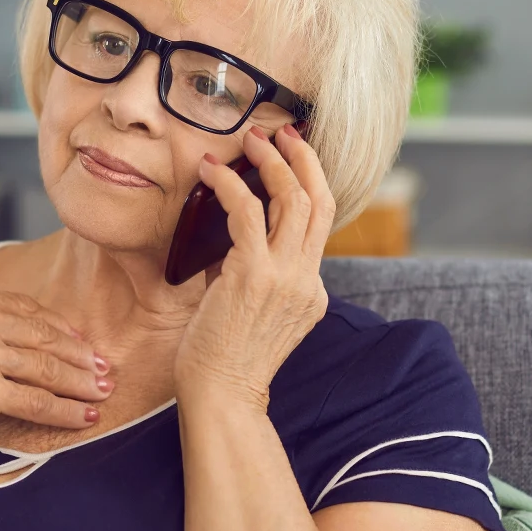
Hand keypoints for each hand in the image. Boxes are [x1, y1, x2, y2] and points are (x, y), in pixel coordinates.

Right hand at [0, 281, 114, 443]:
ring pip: (47, 368)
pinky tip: (81, 417)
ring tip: (102, 392)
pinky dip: (64, 411)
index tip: (81, 341)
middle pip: (45, 337)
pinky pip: (35, 401)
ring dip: (81, 382)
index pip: (27, 309)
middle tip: (106, 368)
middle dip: (81, 356)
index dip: (61, 328)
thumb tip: (6, 331)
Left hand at [173, 122, 334, 410]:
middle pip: (320, 201)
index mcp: (311, 291)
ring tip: (251, 140)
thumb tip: (218, 234)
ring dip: (272, 162)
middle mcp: (307, 280)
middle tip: (282, 133)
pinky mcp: (254, 275)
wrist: (221, 397)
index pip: (318, 226)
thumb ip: (243, 271)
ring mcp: (286, 277)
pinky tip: (211, 171)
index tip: (289, 158)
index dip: (307, 184)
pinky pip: (248, 211)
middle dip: (303, 159)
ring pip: (294, 199)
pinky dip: (229, 184)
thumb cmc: (222, 360)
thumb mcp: (248, 310)